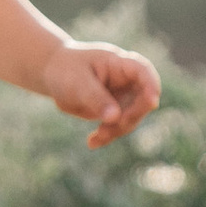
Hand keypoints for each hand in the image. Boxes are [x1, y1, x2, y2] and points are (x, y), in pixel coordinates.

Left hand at [45, 39, 161, 149]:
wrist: (53, 74)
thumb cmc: (66, 70)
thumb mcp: (78, 82)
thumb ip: (96, 98)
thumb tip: (115, 118)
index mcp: (119, 63)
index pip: (142, 70)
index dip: (152, 85)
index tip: (152, 102)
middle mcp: (125, 80)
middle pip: (142, 100)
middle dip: (131, 117)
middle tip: (109, 128)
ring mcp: (121, 97)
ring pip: (131, 118)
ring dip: (117, 130)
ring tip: (96, 137)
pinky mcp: (113, 111)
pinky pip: (117, 127)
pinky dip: (107, 136)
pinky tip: (92, 142)